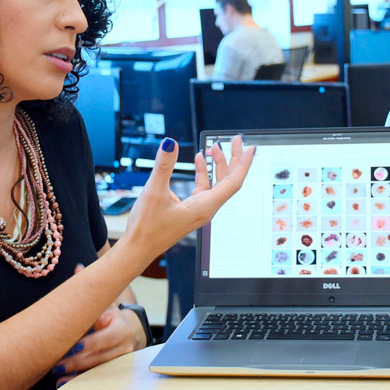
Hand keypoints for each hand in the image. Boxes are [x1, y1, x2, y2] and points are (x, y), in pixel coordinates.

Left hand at [52, 305, 142, 386]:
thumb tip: (69, 306)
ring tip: (60, 379)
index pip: (106, 338)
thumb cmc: (107, 317)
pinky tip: (67, 383)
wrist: (124, 330)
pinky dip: (81, 380)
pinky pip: (97, 378)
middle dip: (78, 363)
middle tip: (58, 367)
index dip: (91, 343)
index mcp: (122, 330)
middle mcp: (125, 348)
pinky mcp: (115, 371)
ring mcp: (121, 362)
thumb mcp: (104, 309)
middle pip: (100, 358)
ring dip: (78, 376)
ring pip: (98, 371)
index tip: (75, 348)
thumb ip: (92, 308)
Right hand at [122, 135, 253, 260]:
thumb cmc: (146, 228)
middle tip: (234, 140)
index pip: (233, 182)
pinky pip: (204, 188)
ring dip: (217, 165)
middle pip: (228, 181)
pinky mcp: (191, 210)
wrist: (137, 249)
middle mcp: (206, 209)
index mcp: (204, 207)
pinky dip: (204, 173)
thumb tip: (170, 144)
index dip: (243, 164)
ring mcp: (199, 210)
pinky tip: (199, 161)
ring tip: (215, 146)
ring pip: (216, 184)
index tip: (251, 148)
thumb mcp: (154, 192)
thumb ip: (164, 166)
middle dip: (233, 159)